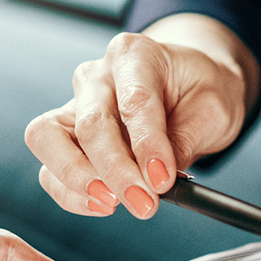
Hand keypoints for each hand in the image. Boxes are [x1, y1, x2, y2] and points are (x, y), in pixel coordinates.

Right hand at [25, 14, 257, 219]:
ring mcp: (74, 105)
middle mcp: (96, 76)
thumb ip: (183, 141)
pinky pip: (50, 169)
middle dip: (115, 171)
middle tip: (143, 203)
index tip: (163, 180)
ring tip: (115, 204)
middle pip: (89, 123)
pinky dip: (71, 194)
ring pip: (47, 140)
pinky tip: (105, 204)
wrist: (188, 88)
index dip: (147, 145)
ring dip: (78, 181)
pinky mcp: (64, 137)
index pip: (134, 101)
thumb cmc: (199, 91)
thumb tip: (156, 180)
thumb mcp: (212, 109)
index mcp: (134, 55)